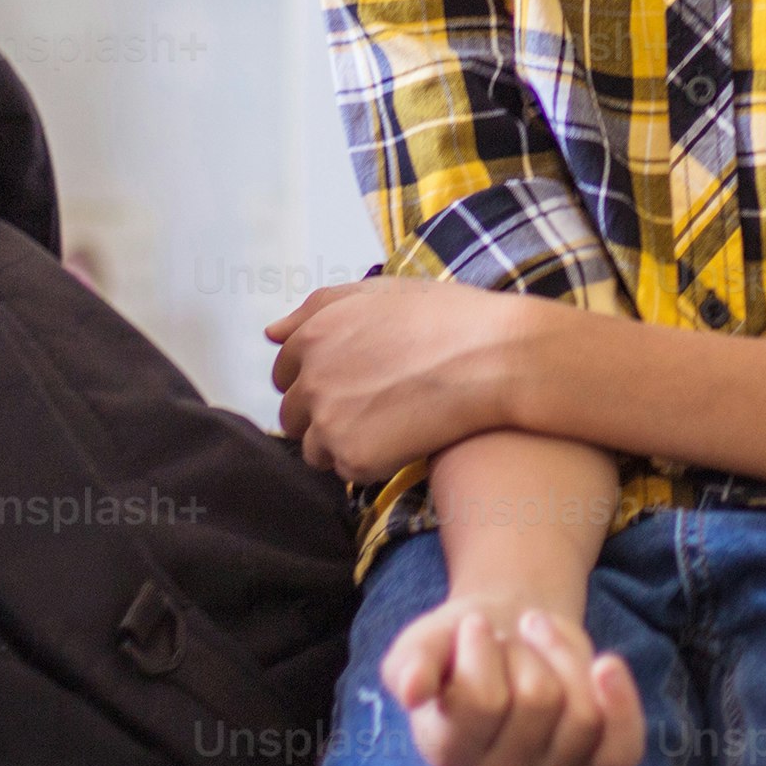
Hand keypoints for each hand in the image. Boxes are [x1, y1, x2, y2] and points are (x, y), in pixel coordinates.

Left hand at [265, 275, 553, 482]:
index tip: (352, 385)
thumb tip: (271, 333)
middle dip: (323, 416)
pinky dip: (369, 464)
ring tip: (391, 428)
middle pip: (292, 415)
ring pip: (313, 449)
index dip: (317, 380)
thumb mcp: (380, 293)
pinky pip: (345, 471)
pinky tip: (405, 443)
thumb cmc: (447, 320)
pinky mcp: (351, 456)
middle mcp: (310, 377)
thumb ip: (318, 309)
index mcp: (313, 334)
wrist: (494, 359)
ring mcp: (328, 420)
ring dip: (342, 445)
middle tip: (375, 411)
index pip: (284, 372)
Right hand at [381, 589, 645, 765]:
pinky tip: (606, 664)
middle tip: (510, 639)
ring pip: (583, 715)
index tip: (475, 625)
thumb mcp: (425, 641)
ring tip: (540, 638)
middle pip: (538, 701)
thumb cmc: (458, 641)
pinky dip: (623, 704)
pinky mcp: (596, 762)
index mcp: (448, 750)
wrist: (508, 630)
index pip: (481, 701)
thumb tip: (410, 689)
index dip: (482, 648)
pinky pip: (623, 748)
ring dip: (564, 655)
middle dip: (526, 650)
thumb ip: (410, 662)